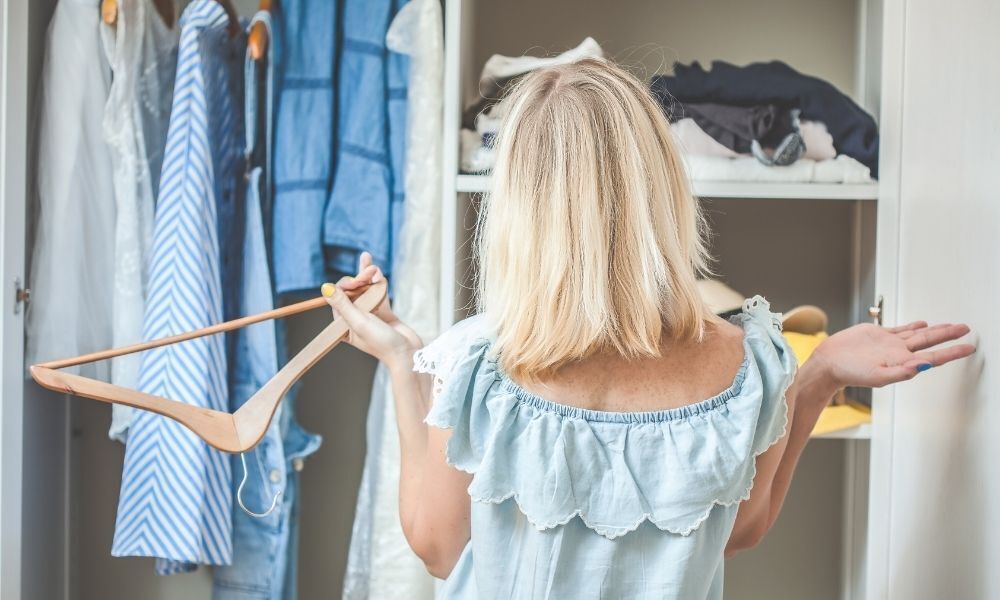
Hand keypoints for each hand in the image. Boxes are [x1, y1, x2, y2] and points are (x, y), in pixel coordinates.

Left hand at [323, 252, 421, 368]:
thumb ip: (343, 304)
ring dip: (368, 276)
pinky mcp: (382, 312)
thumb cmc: (382, 343)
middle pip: (352, 291)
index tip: (357, 282)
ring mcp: (369, 314)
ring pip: (365, 290)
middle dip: (360, 279)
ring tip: (368, 261)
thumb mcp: (359, 322)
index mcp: (343, 325)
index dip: (346, 285)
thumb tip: (325, 288)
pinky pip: (377, 293)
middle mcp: (354, 318)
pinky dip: (378, 283)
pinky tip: (376, 271)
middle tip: (371, 272)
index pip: (338, 297)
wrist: (407, 353)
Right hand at [810, 320, 975, 389]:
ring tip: (951, 326)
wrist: (829, 362)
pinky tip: (922, 324)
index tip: (969, 348)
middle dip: (949, 336)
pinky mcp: (878, 335)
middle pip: (930, 343)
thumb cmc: (850, 373)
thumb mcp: (877, 376)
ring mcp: (890, 343)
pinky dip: (913, 326)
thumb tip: (924, 366)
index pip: (934, 357)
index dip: (952, 352)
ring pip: (918, 335)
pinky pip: (901, 329)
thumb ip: (902, 372)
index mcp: (902, 363)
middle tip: (966, 330)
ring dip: (935, 330)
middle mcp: (899, 353)